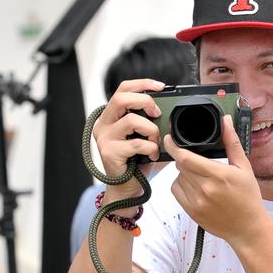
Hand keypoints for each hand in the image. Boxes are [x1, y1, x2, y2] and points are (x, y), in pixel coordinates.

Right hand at [93, 79, 163, 204]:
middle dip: (145, 101)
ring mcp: (104, 138)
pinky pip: (137, 143)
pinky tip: (153, 155)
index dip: (142, 84)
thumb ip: (149, 120)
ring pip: (132, 120)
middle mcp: (103, 124)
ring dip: (151, 130)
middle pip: (121, 98)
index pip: (123, 89)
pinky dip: (151, 148)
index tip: (161, 87)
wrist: (127, 188)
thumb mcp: (143, 136)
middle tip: (157, 114)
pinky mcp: (109, 152)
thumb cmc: (137, 162)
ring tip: (155, 142)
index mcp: (111, 117)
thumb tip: (169, 107)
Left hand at [164, 115, 269, 246]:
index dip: (173, 146)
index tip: (170, 139)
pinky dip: (181, 185)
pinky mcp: (191, 211)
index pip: (185, 157)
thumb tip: (226, 121)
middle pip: (180, 165)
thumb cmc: (248, 197)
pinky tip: (195, 186)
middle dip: (185, 158)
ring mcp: (196, 202)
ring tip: (201, 176)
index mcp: (218, 175)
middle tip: (197, 160)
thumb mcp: (244, 167)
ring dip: (184, 172)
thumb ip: (232, 142)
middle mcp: (205, 189)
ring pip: (177, 177)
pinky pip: (176, 191)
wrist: (248, 227)